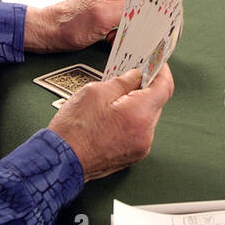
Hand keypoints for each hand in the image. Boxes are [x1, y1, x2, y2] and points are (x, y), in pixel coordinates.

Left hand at [24, 0, 153, 53]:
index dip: (162, 8)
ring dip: (135, 28)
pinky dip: (126, 31)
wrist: (50, 32)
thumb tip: (157, 8)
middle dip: (146, 21)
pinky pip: (130, 19)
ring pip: (141, 13)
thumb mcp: (103, 16)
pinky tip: (113, 38)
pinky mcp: (112, 8)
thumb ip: (132, 9)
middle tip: (139, 36)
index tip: (166, 26)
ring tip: (118, 36)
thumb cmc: (70, 24)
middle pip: (149, 1)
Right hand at [48, 66, 173, 180]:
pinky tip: (113, 116)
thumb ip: (122, 81)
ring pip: (147, 118)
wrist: (60, 161)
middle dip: (146, 89)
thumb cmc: (73, 130)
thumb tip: (136, 76)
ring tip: (115, 100)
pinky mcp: (132, 156)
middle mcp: (145, 134)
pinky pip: (139, 132)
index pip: (165, 87)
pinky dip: (131, 122)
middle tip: (131, 78)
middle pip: (157, 103)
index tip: (157, 64)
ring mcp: (140, 148)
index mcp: (139, 115)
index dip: (161, 71)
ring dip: (137, 106)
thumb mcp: (95, 92)